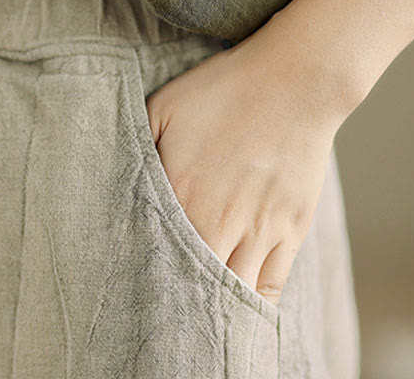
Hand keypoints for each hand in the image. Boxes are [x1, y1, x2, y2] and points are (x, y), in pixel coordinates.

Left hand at [144, 30, 346, 306]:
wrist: (295, 80)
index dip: (140, 285)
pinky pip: (271, 286)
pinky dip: (253, 307)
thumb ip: (137, 148)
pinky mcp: (291, 231)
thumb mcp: (163, 107)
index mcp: (180, 195)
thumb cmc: (224, 89)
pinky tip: (240, 316)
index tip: (127, 300)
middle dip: (174, 313)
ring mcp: (259, 231)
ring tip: (195, 332)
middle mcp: (218, 223)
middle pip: (191, 290)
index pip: (152, 260)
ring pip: (232, 296)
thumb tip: (118, 181)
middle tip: (157, 328)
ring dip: (214, 314)